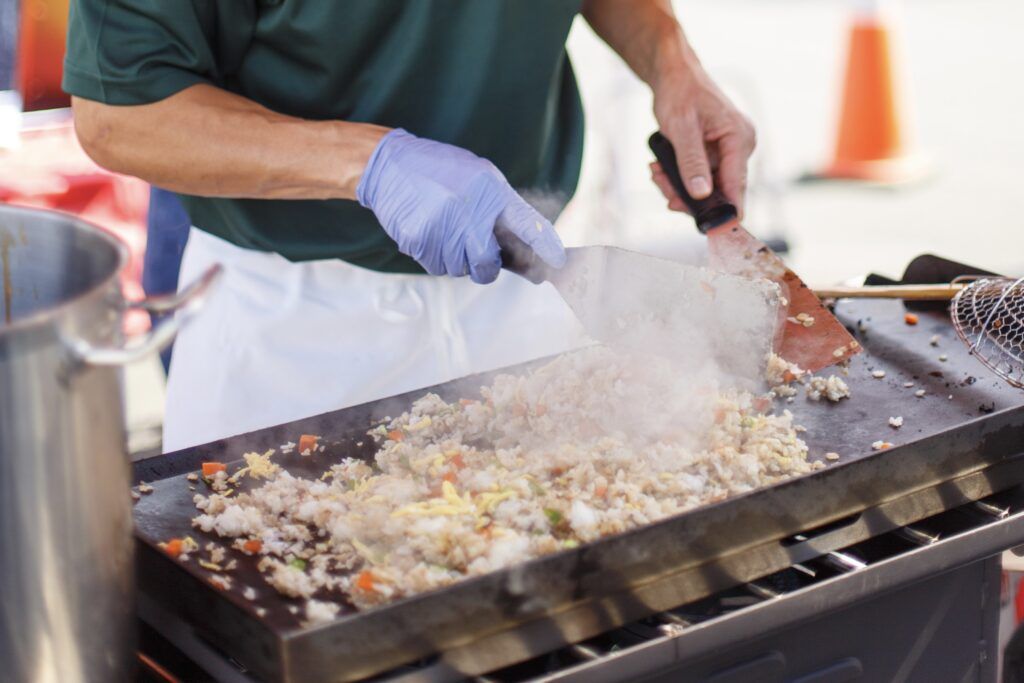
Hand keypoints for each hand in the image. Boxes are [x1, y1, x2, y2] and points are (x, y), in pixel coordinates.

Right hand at [357, 129, 565, 283]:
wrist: (391, 165)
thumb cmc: (441, 173)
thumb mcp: (480, 178)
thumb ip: (504, 211)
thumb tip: (532, 253)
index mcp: (490, 189)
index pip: (526, 222)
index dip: (545, 246)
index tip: (559, 263)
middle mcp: (469, 208)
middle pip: (488, 264)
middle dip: (484, 266)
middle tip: (474, 250)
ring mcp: (442, 225)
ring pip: (460, 269)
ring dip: (456, 259)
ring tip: (445, 230)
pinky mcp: (419, 238)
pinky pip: (435, 267)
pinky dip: (434, 256)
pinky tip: (429, 231)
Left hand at [649, 69, 755, 217]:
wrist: (674, 75)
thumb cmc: (680, 92)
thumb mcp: (681, 128)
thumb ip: (691, 163)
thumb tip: (701, 194)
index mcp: (739, 138)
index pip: (737, 186)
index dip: (725, 212)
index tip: (711, 230)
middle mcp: (740, 146)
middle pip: (720, 191)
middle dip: (688, 195)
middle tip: (661, 184)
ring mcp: (729, 151)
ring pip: (706, 187)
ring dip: (678, 186)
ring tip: (656, 171)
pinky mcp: (717, 154)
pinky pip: (700, 177)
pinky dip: (680, 177)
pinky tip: (662, 167)